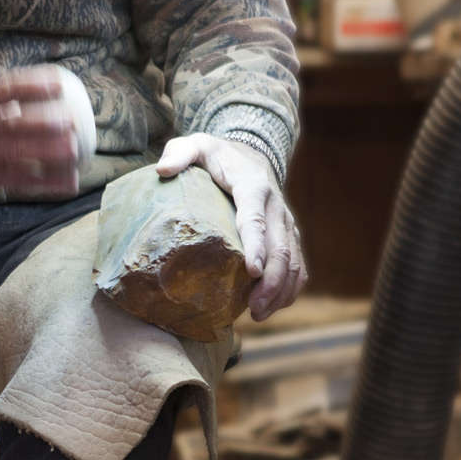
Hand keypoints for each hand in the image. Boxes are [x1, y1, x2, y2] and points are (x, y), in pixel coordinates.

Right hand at [0, 65, 96, 199]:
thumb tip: (45, 84)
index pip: (0, 90)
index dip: (30, 87)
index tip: (59, 86)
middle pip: (8, 124)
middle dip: (42, 122)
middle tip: (71, 121)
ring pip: (12, 153)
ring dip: (45, 152)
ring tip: (73, 149)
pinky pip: (14, 180)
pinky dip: (42, 181)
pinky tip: (64, 180)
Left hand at [155, 133, 304, 320]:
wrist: (251, 154)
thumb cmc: (217, 155)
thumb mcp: (196, 145)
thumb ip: (180, 153)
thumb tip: (162, 169)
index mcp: (252, 185)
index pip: (255, 218)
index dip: (256, 245)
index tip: (252, 271)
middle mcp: (275, 206)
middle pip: (281, 247)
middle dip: (271, 281)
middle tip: (254, 309)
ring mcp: (286, 223)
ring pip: (294, 260)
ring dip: (281, 290)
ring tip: (259, 314)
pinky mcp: (289, 235)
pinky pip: (298, 265)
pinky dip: (290, 288)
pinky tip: (273, 307)